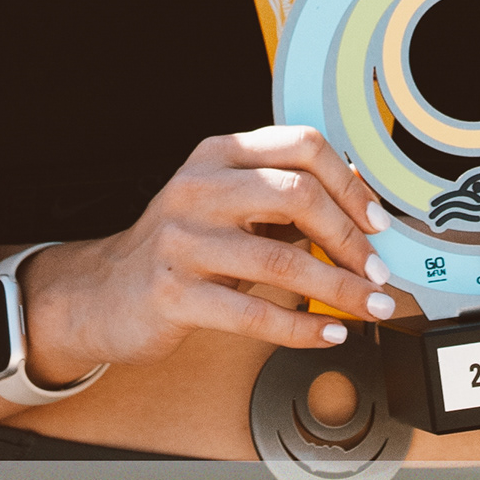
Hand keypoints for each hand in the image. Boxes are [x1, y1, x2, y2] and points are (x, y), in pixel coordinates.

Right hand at [16, 127, 398, 382]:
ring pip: (283, 260)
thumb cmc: (179, 249)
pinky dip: (303, 328)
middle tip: (378, 273)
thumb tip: (360, 202)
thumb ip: (283, 199)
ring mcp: (182, 240)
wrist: (101, 294)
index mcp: (217, 155)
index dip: (350, 185)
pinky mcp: (173, 293)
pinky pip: (254, 313)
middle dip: (351, 239)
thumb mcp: (226, 206)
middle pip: (298, 196)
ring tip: (371, 307)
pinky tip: (330, 333)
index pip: (301, 146)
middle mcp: (197, 188)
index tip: (376, 222)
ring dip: (340, 289)